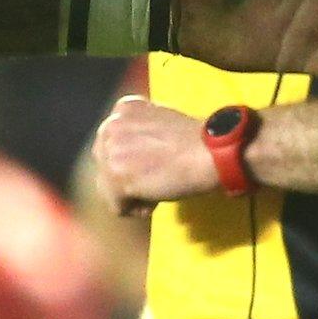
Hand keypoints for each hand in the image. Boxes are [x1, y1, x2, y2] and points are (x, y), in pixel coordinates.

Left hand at [94, 95, 214, 214]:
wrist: (212, 152)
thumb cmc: (198, 142)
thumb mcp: (162, 121)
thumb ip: (140, 131)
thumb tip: (132, 154)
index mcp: (123, 108)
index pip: (113, 143)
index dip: (134, 158)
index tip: (155, 163)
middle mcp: (110, 125)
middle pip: (105, 164)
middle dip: (128, 176)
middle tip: (156, 179)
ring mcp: (110, 150)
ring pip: (107, 186)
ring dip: (131, 194)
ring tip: (156, 190)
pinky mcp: (116, 175)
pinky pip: (116, 205)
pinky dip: (136, 209)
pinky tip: (156, 200)